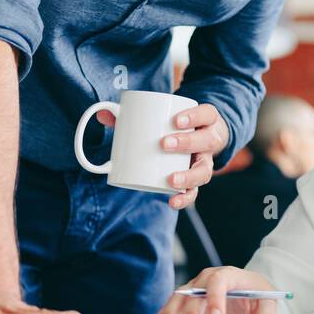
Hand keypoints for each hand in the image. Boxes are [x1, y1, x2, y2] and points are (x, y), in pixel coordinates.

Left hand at [96, 102, 229, 209]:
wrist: (202, 135)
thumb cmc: (178, 123)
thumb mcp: (165, 114)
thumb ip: (134, 113)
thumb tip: (104, 115)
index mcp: (206, 120)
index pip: (207, 114)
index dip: (194, 116)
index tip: (175, 120)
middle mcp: (210, 141)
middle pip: (207, 141)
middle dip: (186, 143)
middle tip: (164, 144)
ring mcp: (205, 161)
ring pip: (205, 170)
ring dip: (189, 176)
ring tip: (171, 180)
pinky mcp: (196, 179)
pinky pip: (196, 191)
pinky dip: (185, 197)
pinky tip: (172, 200)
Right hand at [150, 266, 279, 313]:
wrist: (245, 290)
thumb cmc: (255, 293)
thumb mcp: (267, 302)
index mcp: (230, 275)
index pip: (220, 281)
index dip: (216, 298)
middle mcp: (209, 278)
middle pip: (196, 291)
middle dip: (191, 313)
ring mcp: (196, 286)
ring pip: (180, 297)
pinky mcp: (188, 297)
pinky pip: (173, 304)